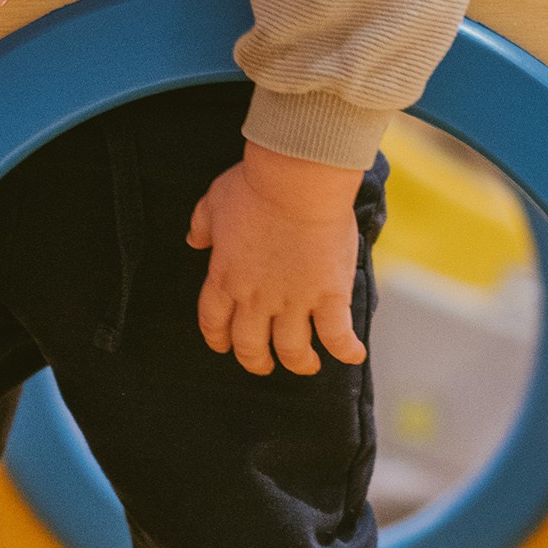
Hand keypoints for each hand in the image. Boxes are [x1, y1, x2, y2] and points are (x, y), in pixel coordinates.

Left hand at [187, 143, 367, 375]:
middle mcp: (256, 298)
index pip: (213, 321)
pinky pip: (337, 335)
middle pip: (249, 345)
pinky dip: (346, 350)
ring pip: (292, 349)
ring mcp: (294, 300)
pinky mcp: (329, 296)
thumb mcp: (214, 200)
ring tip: (307, 365)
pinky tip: (354, 355)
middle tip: (265, 364)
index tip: (223, 346)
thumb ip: (202, 225)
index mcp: (226, 277)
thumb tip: (193, 240)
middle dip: (255, 361)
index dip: (217, 338)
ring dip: (298, 362)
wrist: (297, 182)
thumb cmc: (255, 186)